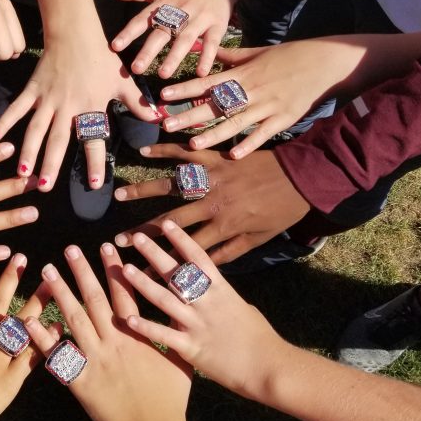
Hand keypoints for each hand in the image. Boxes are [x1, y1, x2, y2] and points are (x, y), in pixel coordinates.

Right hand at [0, 32, 158, 190]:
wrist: (75, 32)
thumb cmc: (101, 58)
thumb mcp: (123, 80)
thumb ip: (137, 103)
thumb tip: (158, 119)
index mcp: (91, 106)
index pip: (94, 139)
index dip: (95, 162)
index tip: (95, 184)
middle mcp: (67, 106)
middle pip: (58, 140)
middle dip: (51, 164)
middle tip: (45, 187)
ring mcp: (47, 99)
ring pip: (35, 129)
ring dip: (28, 152)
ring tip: (22, 174)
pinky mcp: (32, 90)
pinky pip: (17, 109)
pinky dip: (4, 122)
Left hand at [22, 243, 192, 420]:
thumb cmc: (171, 401)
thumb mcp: (181, 361)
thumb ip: (173, 335)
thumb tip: (179, 314)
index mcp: (136, 335)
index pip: (124, 293)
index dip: (114, 269)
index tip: (105, 247)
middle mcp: (113, 341)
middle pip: (94, 299)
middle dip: (81, 271)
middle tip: (68, 249)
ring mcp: (94, 359)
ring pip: (73, 319)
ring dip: (59, 292)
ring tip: (47, 271)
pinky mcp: (79, 380)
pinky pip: (57, 355)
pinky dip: (41, 338)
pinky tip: (27, 320)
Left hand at [109, 0, 243, 78]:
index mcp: (163, 3)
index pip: (143, 19)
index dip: (129, 32)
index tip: (114, 46)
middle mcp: (180, 10)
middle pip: (163, 32)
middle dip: (149, 50)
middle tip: (136, 68)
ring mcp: (199, 18)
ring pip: (185, 39)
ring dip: (174, 57)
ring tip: (163, 74)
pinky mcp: (217, 25)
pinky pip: (211, 42)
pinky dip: (207, 57)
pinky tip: (201, 73)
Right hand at [113, 147, 309, 264]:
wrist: (303, 176)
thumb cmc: (282, 211)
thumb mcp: (259, 240)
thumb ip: (228, 253)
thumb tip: (200, 268)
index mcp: (224, 226)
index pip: (186, 250)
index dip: (162, 263)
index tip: (140, 272)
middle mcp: (213, 203)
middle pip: (170, 221)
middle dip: (141, 233)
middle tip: (117, 239)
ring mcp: (212, 177)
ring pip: (171, 185)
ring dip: (143, 190)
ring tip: (119, 194)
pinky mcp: (216, 156)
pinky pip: (186, 151)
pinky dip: (165, 149)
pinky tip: (144, 151)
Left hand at [121, 220, 291, 401]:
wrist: (270, 368)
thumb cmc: (261, 339)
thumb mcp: (243, 308)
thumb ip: (223, 297)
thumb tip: (213, 289)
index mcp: (222, 290)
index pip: (199, 258)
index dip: (181, 239)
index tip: (166, 224)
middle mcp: (207, 303)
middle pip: (176, 273)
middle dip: (155, 254)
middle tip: (136, 237)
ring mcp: (197, 324)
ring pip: (164, 299)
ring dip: (143, 283)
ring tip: (124, 268)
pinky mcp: (191, 348)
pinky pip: (164, 335)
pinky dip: (145, 327)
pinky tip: (127, 318)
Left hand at [157, 40, 362, 156]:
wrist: (325, 63)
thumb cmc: (288, 56)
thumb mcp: (256, 52)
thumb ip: (229, 55)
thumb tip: (206, 46)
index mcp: (243, 73)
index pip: (208, 82)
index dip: (185, 89)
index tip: (163, 95)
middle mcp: (253, 90)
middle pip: (216, 105)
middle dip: (190, 115)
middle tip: (166, 124)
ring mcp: (268, 106)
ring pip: (236, 122)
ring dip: (213, 134)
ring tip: (191, 144)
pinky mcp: (284, 119)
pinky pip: (263, 134)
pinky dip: (249, 144)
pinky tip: (233, 155)